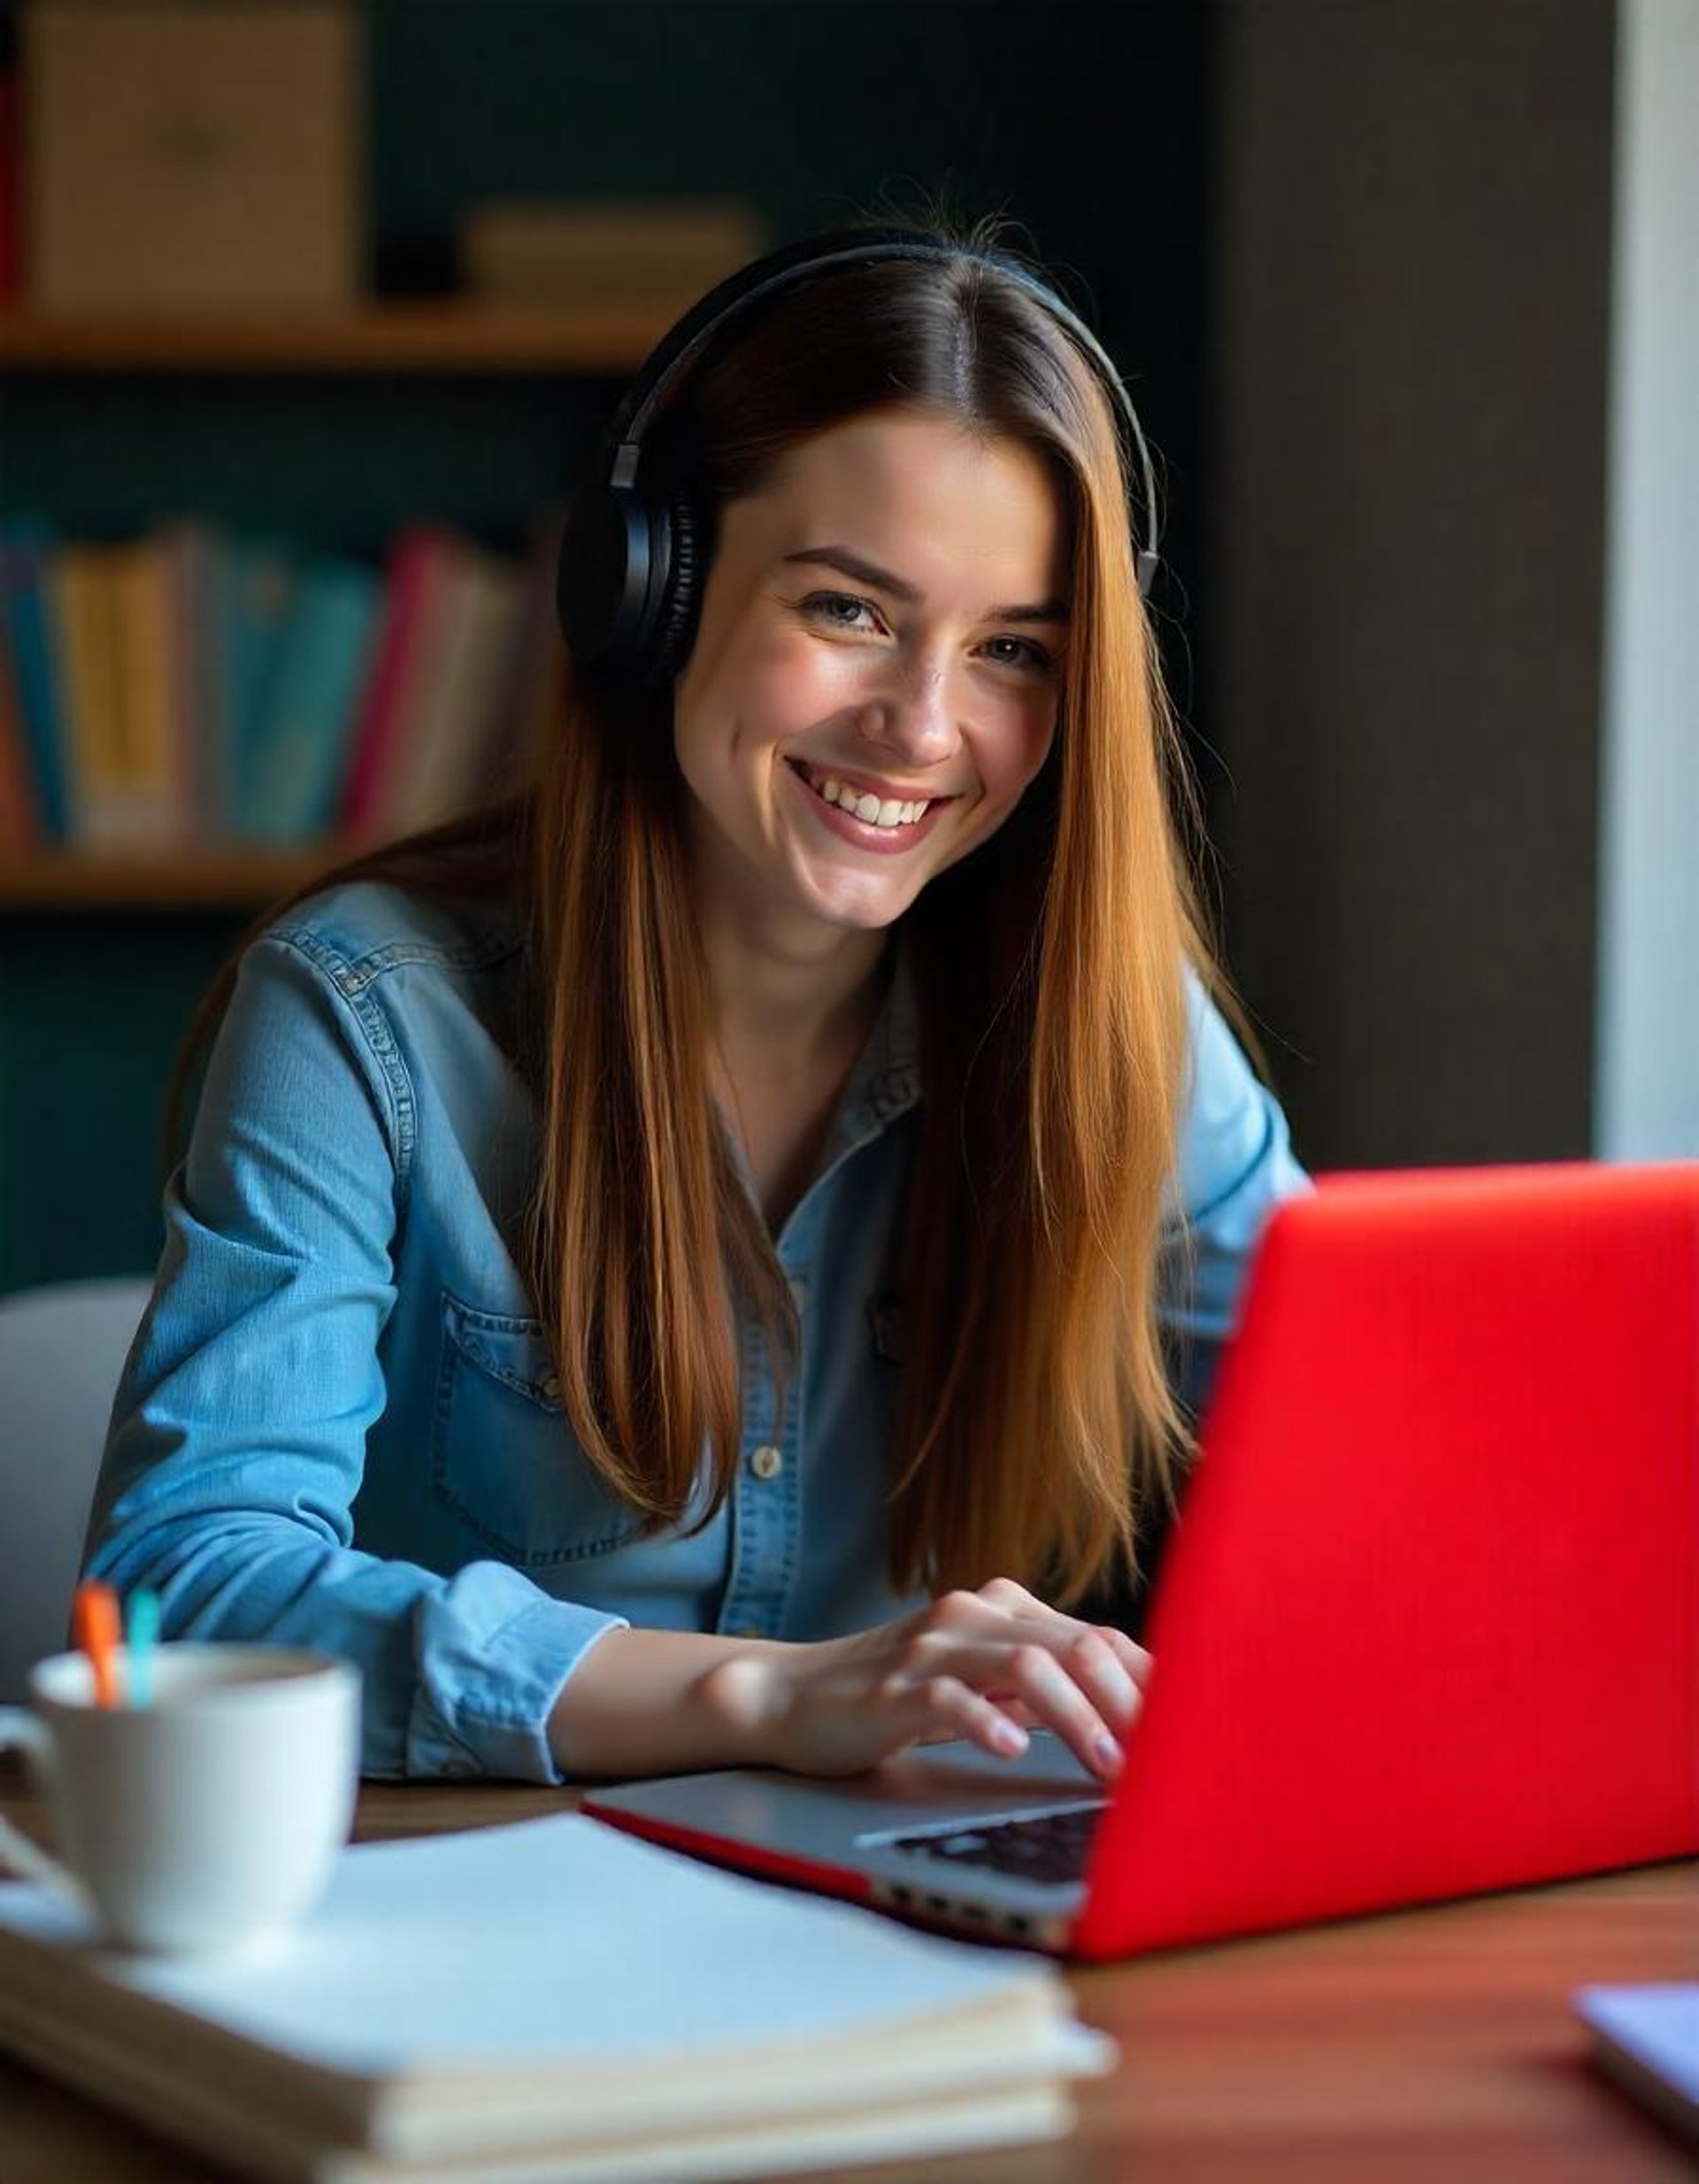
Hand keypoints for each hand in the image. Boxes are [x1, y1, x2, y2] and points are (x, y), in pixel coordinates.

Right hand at [705, 1578, 1151, 1783]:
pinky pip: (949, 1698)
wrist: (793, 1697)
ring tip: (1106, 1767)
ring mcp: (933, 1646)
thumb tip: (1128, 1721)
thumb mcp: (979, 1684)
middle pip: (1077, 1645)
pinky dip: (987, 1722)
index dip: (1148, 1686)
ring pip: (1026, 1666)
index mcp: (1005, 1610)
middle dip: (1129, 1704)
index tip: (1187, 1734)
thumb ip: (1042, 1688)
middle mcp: (975, 1614)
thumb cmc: (896, 1697)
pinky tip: (1011, 1751)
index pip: (1099, 1637)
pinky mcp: (893, 1687)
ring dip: (1077, 1719)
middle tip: (1161, 1761)